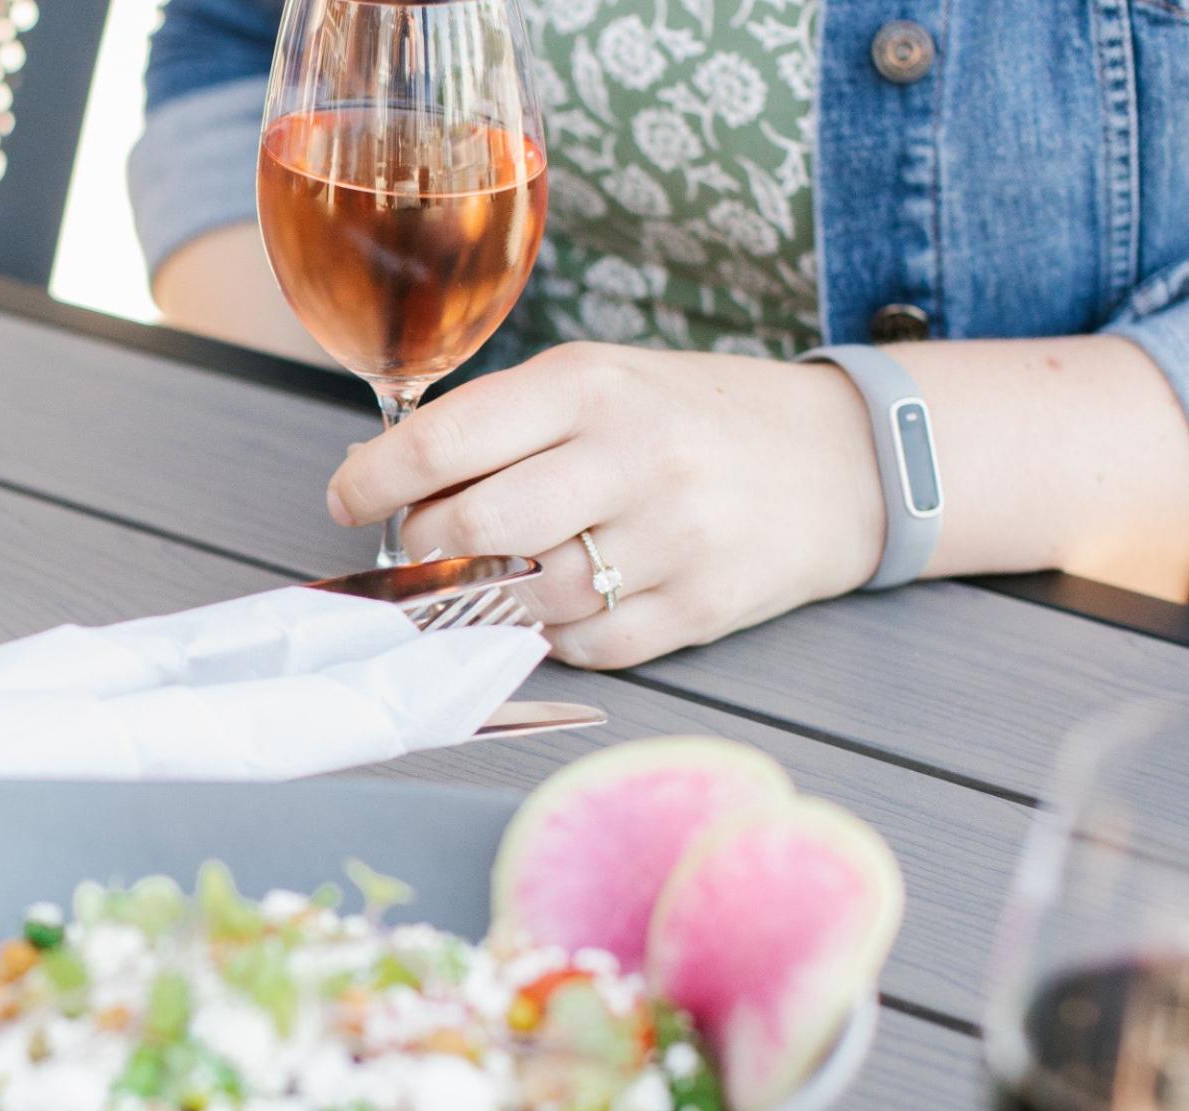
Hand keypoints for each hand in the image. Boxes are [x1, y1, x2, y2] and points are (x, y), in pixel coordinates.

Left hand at [328, 343, 884, 667]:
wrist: (842, 459)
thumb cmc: (692, 417)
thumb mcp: (601, 385)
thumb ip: (500, 425)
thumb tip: (381, 474)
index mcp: (592, 386)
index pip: (447, 440)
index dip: (374, 479)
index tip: (346, 498)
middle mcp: (631, 458)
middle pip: (473, 528)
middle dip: (424, 547)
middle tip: (423, 545)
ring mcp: (671, 539)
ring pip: (525, 597)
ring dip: (490, 596)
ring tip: (499, 570)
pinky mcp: (700, 608)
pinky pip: (585, 645)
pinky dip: (555, 634)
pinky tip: (564, 601)